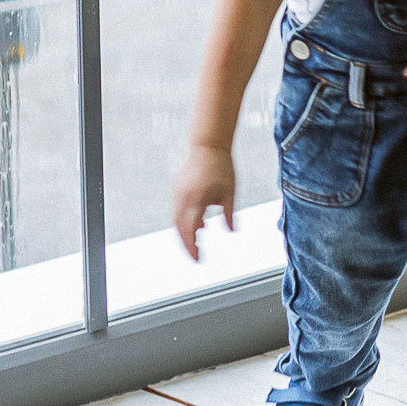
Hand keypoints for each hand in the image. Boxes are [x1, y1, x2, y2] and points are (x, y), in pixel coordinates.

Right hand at [172, 145, 235, 260]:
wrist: (208, 146)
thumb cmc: (222, 168)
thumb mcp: (230, 192)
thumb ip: (229, 214)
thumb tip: (231, 232)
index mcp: (197, 200)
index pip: (191, 230)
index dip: (193, 247)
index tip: (198, 259)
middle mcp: (183, 198)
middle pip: (180, 228)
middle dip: (186, 244)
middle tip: (196, 256)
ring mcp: (176, 193)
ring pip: (176, 220)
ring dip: (184, 233)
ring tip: (197, 242)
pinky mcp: (176, 189)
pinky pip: (177, 209)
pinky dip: (184, 220)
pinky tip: (198, 225)